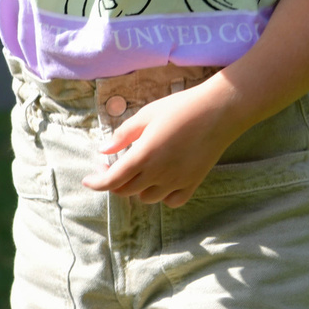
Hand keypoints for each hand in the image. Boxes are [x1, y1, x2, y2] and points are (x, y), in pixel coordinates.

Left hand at [84, 82, 244, 206]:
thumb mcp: (146, 115)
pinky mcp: (193, 183)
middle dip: (114, 181)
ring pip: (147, 198)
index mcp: (144, 155)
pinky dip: (162, 195)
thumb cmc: (181, 107)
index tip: (88, 180)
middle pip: (126, 191)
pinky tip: (162, 180)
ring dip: (137, 188)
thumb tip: (103, 150)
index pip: (112, 180)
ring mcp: (177, 181)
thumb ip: (123, 134)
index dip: (96, 183)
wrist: (219, 110)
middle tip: (114, 165)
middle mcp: (158, 174)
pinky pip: (171, 200)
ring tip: (140, 169)